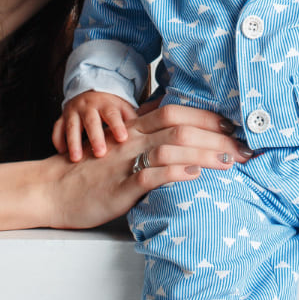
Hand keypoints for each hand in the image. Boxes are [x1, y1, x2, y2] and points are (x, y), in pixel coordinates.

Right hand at [0, 105, 249, 234]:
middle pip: (181, 126)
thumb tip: (174, 123)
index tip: (235, 124)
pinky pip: (151, 175)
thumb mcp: (119, 146)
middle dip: (218, 135)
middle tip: (246, 147)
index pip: (176, 111)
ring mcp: (127, 160)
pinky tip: (195, 176)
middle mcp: (133, 139)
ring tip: (230, 160)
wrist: (52, 188)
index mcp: (134, 128)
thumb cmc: (90, 169)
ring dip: (205, 153)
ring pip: (172, 147)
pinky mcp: (121, 185)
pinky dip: (176, 173)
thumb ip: (144, 134)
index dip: (208, 115)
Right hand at [54, 91, 137, 160]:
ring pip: (72, 125)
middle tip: (100, 154)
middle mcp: (89, 106)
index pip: (113, 114)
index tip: (122, 139)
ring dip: (73, 141)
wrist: (90, 93)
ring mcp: (74, 111)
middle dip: (95, 137)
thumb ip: (134, 122)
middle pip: (91, 120)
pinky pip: (57, 128)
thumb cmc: (111, 108)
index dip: (117, 126)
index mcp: (107, 104)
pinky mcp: (62, 117)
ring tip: (76, 158)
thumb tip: (155, 132)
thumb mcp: (123, 110)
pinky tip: (61, 153)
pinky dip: (58, 140)